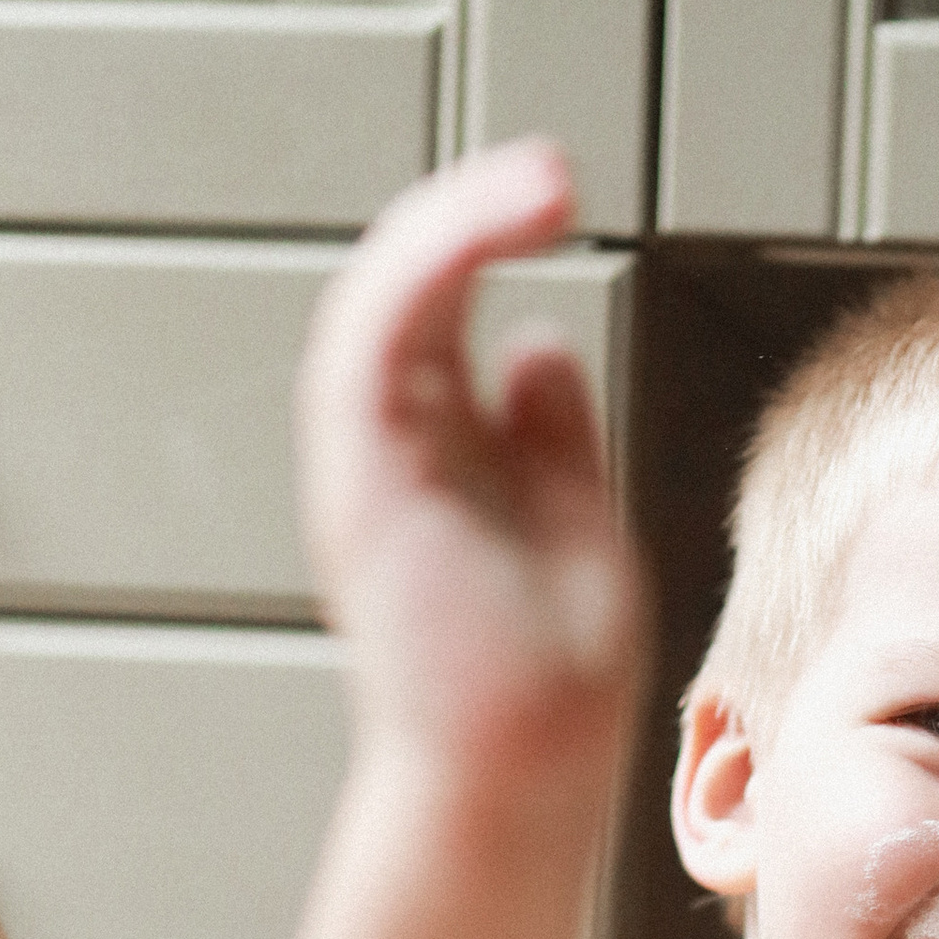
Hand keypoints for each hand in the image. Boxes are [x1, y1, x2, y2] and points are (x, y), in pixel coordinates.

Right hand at [297, 136, 641, 817]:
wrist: (526, 764)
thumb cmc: (550, 684)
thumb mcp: (574, 526)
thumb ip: (553, 439)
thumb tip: (542, 344)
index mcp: (439, 461)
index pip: (442, 320)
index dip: (485, 245)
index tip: (554, 204)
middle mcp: (395, 451)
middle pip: (409, 294)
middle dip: (471, 217)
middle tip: (552, 174)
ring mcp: (374, 460)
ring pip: (385, 296)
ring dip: (455, 220)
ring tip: (540, 181)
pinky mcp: (365, 470)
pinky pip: (376, 332)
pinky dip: (430, 262)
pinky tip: (498, 225)